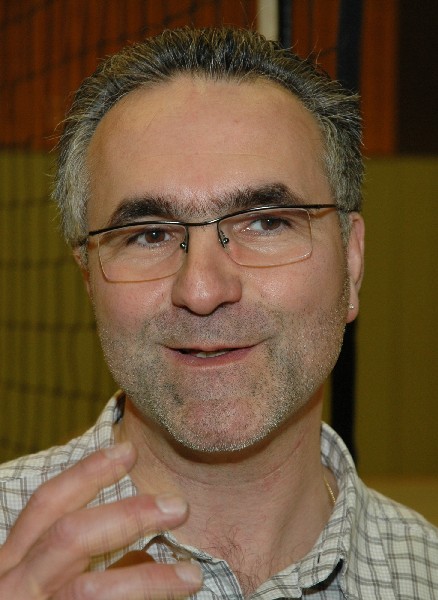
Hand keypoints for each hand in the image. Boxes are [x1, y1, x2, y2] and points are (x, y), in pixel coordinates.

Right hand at [0, 442, 201, 598]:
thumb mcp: (37, 590)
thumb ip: (73, 569)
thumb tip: (137, 551)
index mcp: (11, 565)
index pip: (47, 504)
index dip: (87, 473)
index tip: (128, 450)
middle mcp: (15, 589)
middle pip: (70, 536)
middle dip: (128, 515)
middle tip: (177, 506)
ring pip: (90, 592)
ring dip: (148, 580)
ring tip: (191, 576)